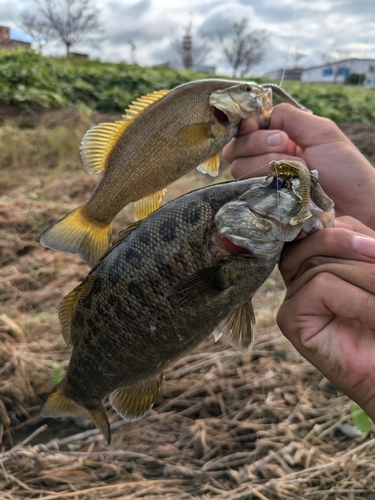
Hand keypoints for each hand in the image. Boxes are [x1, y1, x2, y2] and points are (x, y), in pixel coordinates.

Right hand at [223, 103, 374, 229]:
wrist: (358, 207)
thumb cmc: (345, 170)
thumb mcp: (321, 132)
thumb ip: (289, 116)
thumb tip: (259, 115)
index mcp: (276, 143)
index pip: (243, 132)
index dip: (244, 127)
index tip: (253, 125)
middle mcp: (263, 164)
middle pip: (234, 150)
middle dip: (257, 142)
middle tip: (285, 144)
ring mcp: (261, 188)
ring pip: (238, 169)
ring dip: (267, 163)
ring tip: (296, 169)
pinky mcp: (262, 208)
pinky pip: (246, 193)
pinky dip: (265, 183)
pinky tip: (286, 185)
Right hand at [277, 216, 374, 419]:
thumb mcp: (374, 275)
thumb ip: (361, 248)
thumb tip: (353, 233)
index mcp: (321, 260)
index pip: (324, 227)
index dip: (348, 232)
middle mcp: (302, 275)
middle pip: (320, 241)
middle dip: (360, 255)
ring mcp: (294, 297)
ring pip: (322, 264)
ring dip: (367, 281)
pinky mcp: (290, 319)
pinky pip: (320, 286)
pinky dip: (356, 301)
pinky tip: (374, 319)